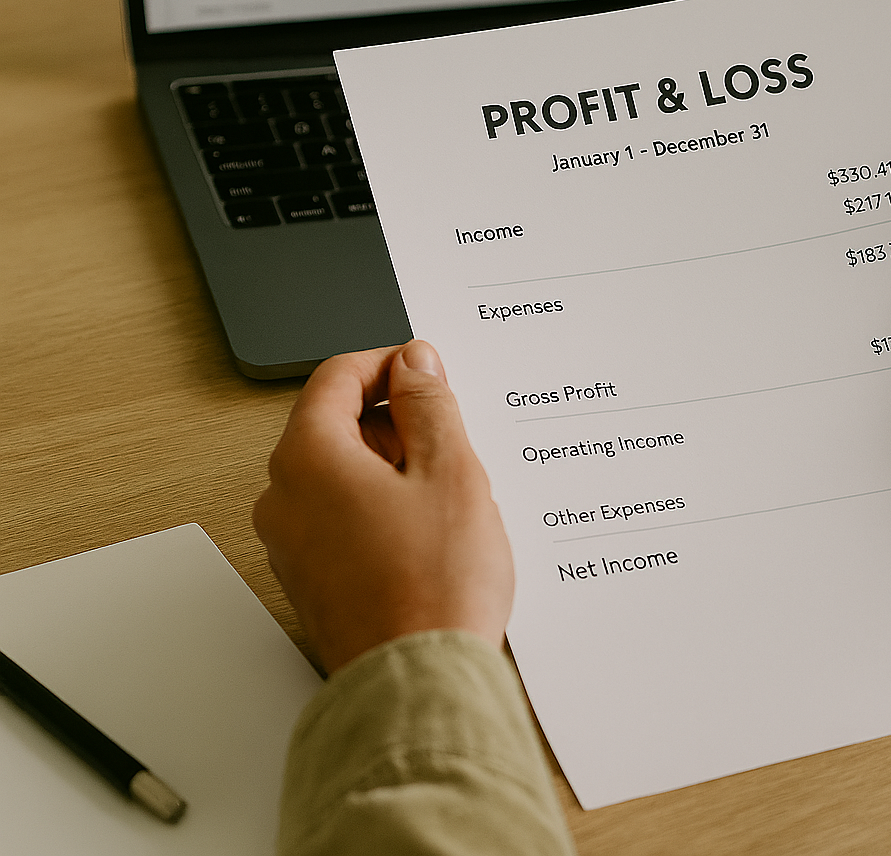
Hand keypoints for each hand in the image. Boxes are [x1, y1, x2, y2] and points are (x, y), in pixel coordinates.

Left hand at [253, 340, 513, 673]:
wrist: (420, 680)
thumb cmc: (434, 585)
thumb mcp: (450, 470)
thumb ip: (429, 404)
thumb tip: (413, 366)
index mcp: (308, 458)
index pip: (336, 377)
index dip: (389, 364)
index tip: (427, 371)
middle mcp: (284, 498)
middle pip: (335, 426)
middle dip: (394, 421)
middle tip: (451, 438)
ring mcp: (292, 545)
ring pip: (341, 476)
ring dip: (392, 469)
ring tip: (448, 495)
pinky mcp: (312, 581)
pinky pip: (342, 521)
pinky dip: (382, 510)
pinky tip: (430, 534)